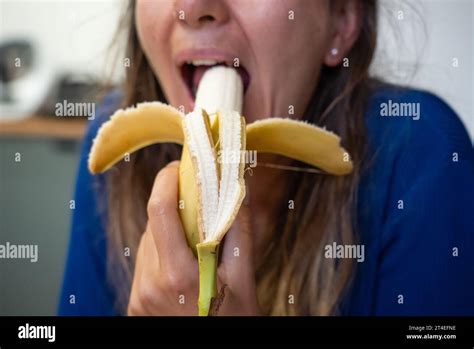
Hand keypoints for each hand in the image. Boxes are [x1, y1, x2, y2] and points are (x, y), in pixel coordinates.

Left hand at [127, 161, 260, 315]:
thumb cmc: (235, 321)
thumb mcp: (244, 280)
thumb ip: (239, 232)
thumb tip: (237, 188)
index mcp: (180, 275)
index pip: (162, 210)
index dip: (169, 179)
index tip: (181, 165)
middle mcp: (152, 284)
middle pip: (154, 222)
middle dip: (172, 200)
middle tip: (192, 191)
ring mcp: (139, 296)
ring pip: (148, 241)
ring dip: (168, 227)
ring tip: (193, 236)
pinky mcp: (135, 304)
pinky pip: (145, 262)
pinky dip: (162, 251)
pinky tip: (181, 261)